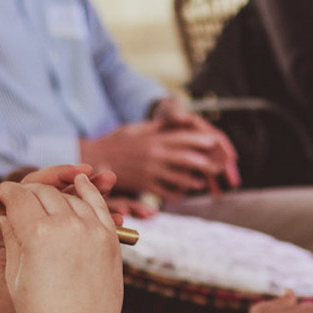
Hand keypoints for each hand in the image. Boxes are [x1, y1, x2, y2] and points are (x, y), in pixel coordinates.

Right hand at [0, 174, 122, 312]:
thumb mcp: (15, 273)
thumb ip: (13, 235)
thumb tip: (7, 210)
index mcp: (38, 234)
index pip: (18, 197)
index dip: (4, 192)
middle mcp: (68, 226)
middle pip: (44, 192)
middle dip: (28, 192)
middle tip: (18, 198)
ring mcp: (94, 231)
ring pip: (71, 196)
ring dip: (56, 192)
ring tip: (46, 193)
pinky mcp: (111, 241)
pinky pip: (99, 206)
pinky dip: (88, 191)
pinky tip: (80, 182)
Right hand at [80, 120, 232, 198]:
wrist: (93, 159)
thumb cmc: (116, 141)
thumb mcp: (136, 127)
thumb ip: (157, 126)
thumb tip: (177, 119)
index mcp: (154, 138)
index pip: (185, 138)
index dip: (203, 140)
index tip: (215, 142)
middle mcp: (155, 154)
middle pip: (188, 159)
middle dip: (207, 163)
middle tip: (219, 166)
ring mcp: (150, 171)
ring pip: (180, 178)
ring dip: (195, 180)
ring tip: (202, 181)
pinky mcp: (144, 185)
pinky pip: (166, 192)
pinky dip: (177, 193)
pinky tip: (183, 192)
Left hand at [152, 99, 242, 189]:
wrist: (162, 120)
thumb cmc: (167, 115)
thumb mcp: (170, 113)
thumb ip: (175, 115)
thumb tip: (181, 117)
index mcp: (201, 129)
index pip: (218, 139)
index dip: (226, 149)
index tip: (232, 159)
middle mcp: (204, 141)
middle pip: (219, 156)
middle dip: (227, 170)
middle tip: (234, 183)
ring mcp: (199, 151)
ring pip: (211, 167)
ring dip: (216, 180)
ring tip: (220, 195)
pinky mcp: (193, 159)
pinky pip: (202, 172)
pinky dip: (205, 182)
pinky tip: (208, 193)